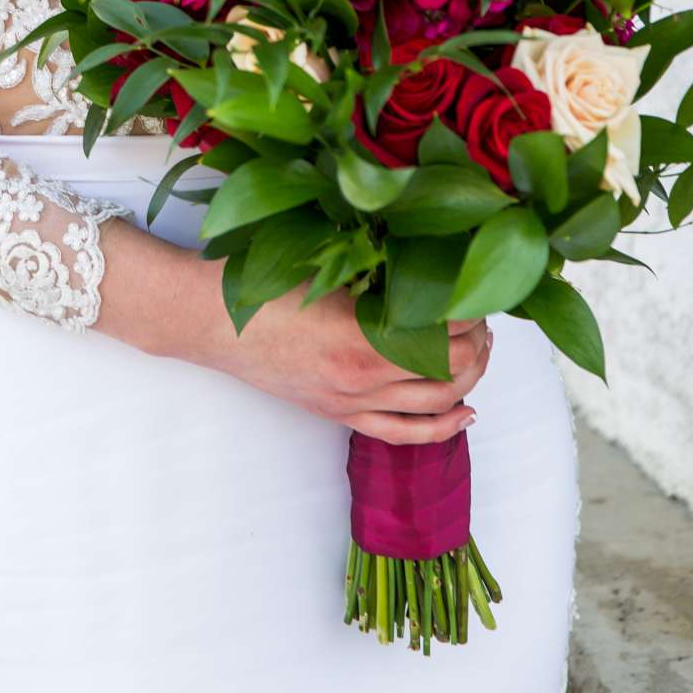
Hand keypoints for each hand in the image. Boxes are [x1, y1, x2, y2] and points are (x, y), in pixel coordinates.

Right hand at [195, 281, 492, 444]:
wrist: (209, 320)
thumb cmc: (261, 283)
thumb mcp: (326, 265)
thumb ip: (377, 269)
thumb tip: (429, 259)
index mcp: (361, 336)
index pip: (445, 334)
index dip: (472, 312)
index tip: (480, 288)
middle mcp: (361, 378)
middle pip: (450, 372)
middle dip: (478, 345)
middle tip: (483, 318)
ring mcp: (350, 402)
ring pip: (435, 405)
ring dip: (468, 379)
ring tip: (480, 352)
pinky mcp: (337, 414)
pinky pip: (402, 433)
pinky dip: (442, 427)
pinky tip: (465, 413)